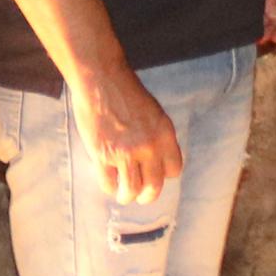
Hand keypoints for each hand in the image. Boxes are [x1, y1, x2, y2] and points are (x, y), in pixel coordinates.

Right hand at [74, 69, 184, 202]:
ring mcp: (125, 153)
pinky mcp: (103, 155)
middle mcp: (149, 147)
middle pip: (154, 186)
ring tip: (123, 195)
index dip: (163, 175)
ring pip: (131, 190)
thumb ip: (156, 136)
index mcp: (165, 134)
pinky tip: (108, 182)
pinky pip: (108, 183)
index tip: (154, 175)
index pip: (174, 170)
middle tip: (141, 197)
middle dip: (147, 196)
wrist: (101, 79)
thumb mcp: (153, 112)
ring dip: (126, 196)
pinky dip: (109, 186)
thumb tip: (154, 161)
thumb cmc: (125, 91)